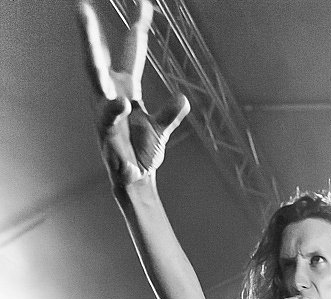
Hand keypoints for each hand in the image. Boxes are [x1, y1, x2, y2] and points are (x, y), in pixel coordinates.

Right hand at [77, 0, 189, 190]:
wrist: (136, 182)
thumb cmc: (143, 154)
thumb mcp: (161, 129)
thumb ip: (171, 113)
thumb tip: (183, 99)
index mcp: (125, 88)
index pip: (132, 52)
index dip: (137, 27)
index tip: (144, 3)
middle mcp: (110, 95)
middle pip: (99, 57)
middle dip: (91, 33)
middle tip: (81, 6)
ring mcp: (106, 113)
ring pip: (95, 79)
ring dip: (90, 54)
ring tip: (84, 30)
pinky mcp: (106, 134)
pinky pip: (110, 118)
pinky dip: (115, 111)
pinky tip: (122, 103)